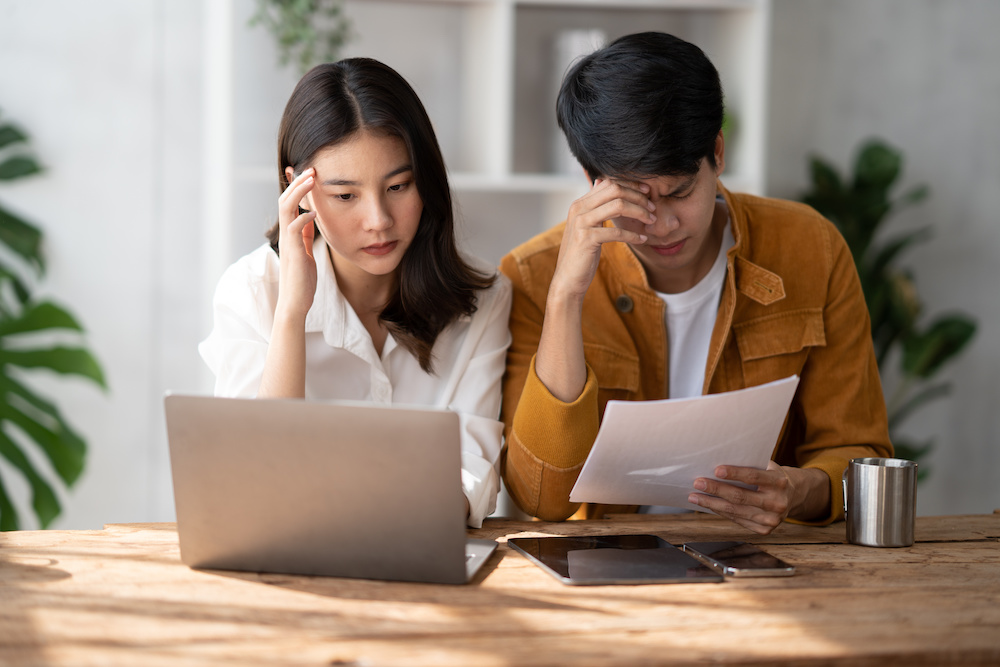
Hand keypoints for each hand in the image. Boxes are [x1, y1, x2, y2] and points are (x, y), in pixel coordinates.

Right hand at [276, 168, 318, 319]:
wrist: (296, 302)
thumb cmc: (301, 278)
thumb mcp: (305, 250)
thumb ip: (304, 234)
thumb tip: (310, 216)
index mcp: (290, 233)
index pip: (290, 203)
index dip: (295, 186)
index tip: (305, 170)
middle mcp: (286, 234)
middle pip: (286, 200)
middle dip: (298, 183)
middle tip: (311, 169)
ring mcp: (288, 243)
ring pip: (287, 209)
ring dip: (299, 193)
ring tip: (311, 180)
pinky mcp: (293, 253)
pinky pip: (294, 229)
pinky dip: (303, 218)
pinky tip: (314, 213)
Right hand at [548, 178, 655, 301]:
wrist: (568, 278)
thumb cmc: (581, 253)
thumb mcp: (586, 225)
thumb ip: (594, 205)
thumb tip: (600, 182)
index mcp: (579, 203)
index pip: (608, 183)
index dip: (630, 185)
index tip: (646, 192)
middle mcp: (578, 209)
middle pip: (615, 190)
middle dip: (638, 197)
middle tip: (652, 208)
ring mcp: (581, 223)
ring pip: (618, 206)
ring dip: (639, 212)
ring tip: (651, 220)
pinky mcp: (587, 239)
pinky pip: (617, 232)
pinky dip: (633, 235)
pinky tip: (642, 240)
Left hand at [688, 461, 829, 534]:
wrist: (792, 496)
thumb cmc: (772, 476)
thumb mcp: (767, 467)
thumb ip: (749, 465)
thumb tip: (716, 463)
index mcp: (779, 482)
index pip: (753, 477)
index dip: (734, 473)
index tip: (716, 470)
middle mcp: (777, 503)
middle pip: (740, 496)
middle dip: (715, 489)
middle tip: (697, 483)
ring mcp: (771, 519)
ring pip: (735, 511)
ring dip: (711, 503)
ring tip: (695, 497)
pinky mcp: (764, 530)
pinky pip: (737, 520)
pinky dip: (720, 512)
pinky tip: (709, 505)